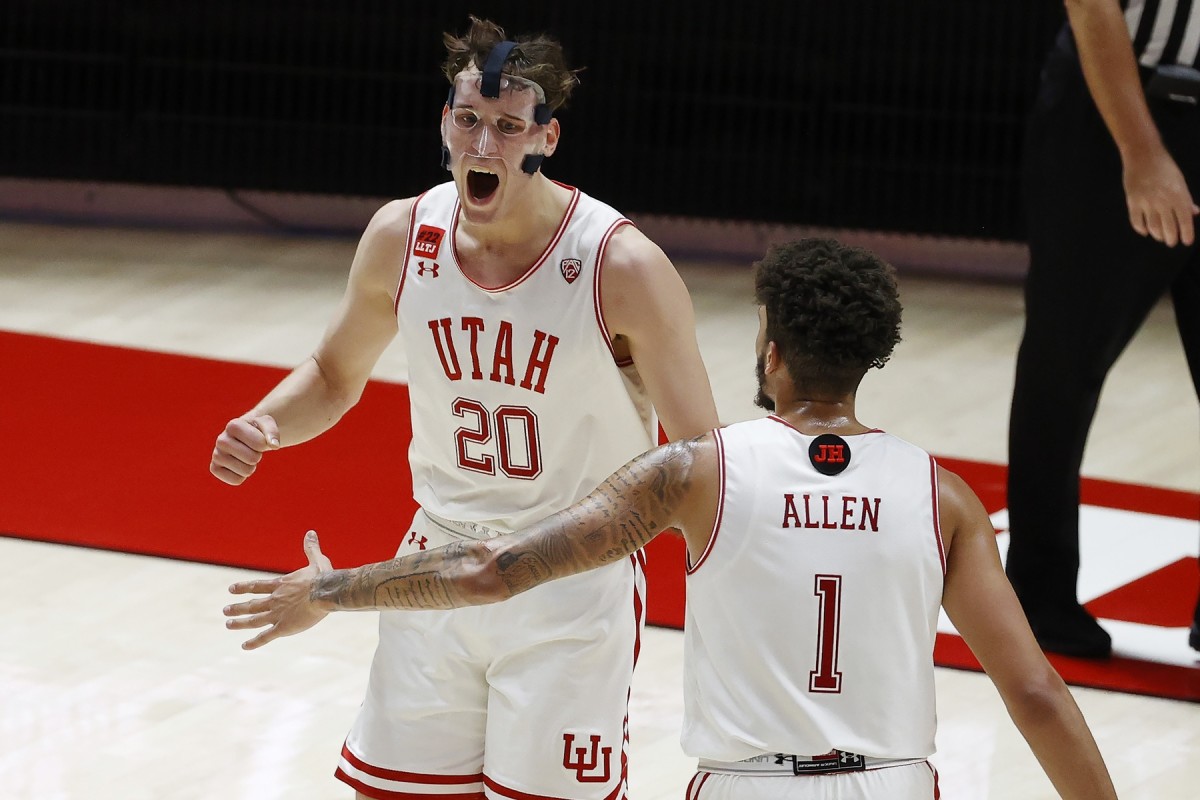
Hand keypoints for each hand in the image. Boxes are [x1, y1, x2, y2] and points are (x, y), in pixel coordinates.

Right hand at [210, 413, 280, 484]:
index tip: (257, 438)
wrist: (242, 437)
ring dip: (251, 466)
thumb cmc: (256, 430)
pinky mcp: (214, 469)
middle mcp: (221, 440)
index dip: (264, 444)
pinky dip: (242, 476)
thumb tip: (274, 445)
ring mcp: (216, 455)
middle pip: (253, 459)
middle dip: (257, 455)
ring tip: (244, 456)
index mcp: (233, 425)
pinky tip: (237, 465)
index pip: (260, 444)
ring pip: (246, 471)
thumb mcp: (267, 424)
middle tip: (251, 449)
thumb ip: (272, 432)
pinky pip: (236, 480)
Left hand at [224, 530, 332, 649]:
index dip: (243, 587)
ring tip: (228, 624)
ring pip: (254, 620)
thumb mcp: (317, 560)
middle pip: (252, 604)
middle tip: (225, 610)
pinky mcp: (284, 627)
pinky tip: (244, 646)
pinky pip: (266, 636)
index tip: (231, 589)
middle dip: (238, 607)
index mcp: (281, 585)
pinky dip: (254, 642)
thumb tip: (310, 533)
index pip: (257, 586)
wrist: (326, 593)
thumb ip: (311, 549)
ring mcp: (277, 614)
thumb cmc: (323, 577)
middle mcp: (275, 600)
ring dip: (240, 622)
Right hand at [1122, 148, 1198, 246]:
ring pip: (1153, 227)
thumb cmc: (1165, 167)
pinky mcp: (1133, 201)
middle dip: (1171, 238)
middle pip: (1168, 227)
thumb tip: (1194, 213)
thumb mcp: (1180, 182)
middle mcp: (1164, 201)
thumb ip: (1186, 199)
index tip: (1186, 242)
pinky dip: (1141, 229)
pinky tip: (1145, 231)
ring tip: (1159, 237)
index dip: (1187, 233)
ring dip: (1157, 235)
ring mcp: (1147, 202)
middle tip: (1171, 242)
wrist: (1143, 155)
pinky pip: (1136, 221)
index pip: (1185, 221)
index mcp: (1179, 195)